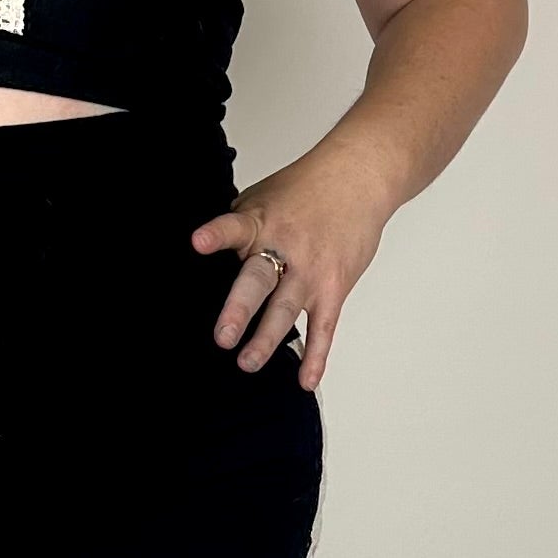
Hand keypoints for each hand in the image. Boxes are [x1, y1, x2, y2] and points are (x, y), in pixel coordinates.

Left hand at [190, 152, 389, 387]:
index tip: (198, 242)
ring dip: (267, 339)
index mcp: (259, 223)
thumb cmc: (306, 189)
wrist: (360, 177)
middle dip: (240, 309)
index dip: (216, 235)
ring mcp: (310, 271)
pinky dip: (317, 355)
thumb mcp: (262, 197)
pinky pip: (324, 327)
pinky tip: (305, 380)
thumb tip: (208, 253)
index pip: (234, 228)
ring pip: (287, 310)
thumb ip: (238, 228)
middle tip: (223, 336)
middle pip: (259, 280)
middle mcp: (284, 249)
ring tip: (248, 362)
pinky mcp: (334, 287)